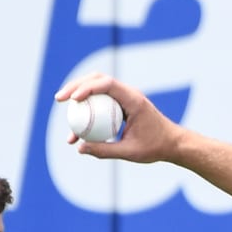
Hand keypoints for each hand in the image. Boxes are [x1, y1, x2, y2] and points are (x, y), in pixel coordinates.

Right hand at [54, 73, 180, 162]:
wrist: (172, 144)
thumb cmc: (155, 147)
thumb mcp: (130, 152)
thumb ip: (105, 150)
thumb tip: (80, 149)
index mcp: (133, 99)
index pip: (107, 84)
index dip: (87, 87)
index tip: (72, 99)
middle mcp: (129, 94)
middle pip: (98, 80)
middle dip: (76, 85)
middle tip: (59, 98)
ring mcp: (125, 98)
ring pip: (97, 88)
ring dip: (79, 93)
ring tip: (62, 104)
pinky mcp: (122, 106)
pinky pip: (102, 102)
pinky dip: (88, 109)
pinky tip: (76, 125)